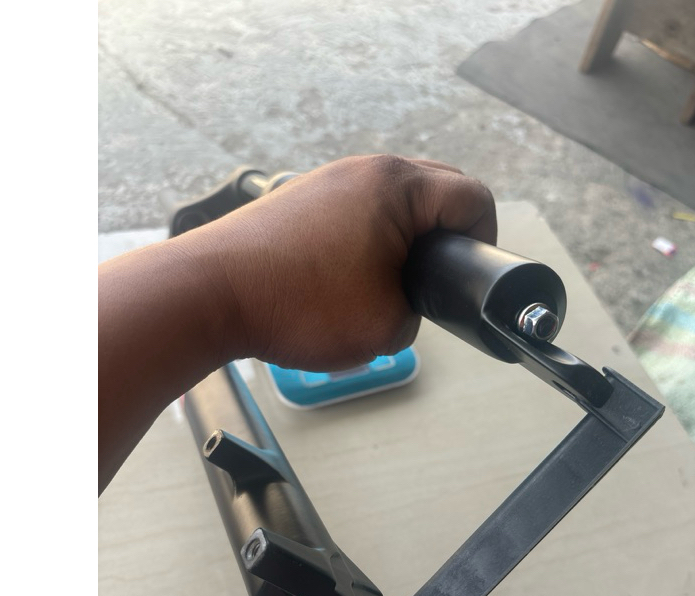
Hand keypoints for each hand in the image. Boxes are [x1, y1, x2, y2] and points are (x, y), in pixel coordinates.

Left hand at [183, 154, 496, 369]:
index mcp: (398, 187)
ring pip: (392, 201)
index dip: (484, 240)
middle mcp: (365, 170)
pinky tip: (351, 277)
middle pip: (435, 190)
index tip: (468, 275)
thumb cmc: (297, 304)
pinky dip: (367, 238)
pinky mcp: (300, 199)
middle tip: (435, 280)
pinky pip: (356, 210)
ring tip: (389, 284)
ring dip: (403, 236)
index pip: (472, 197)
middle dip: (445, 234)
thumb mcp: (387, 327)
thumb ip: (418, 312)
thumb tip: (406, 302)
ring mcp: (327, 180)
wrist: (210, 294)